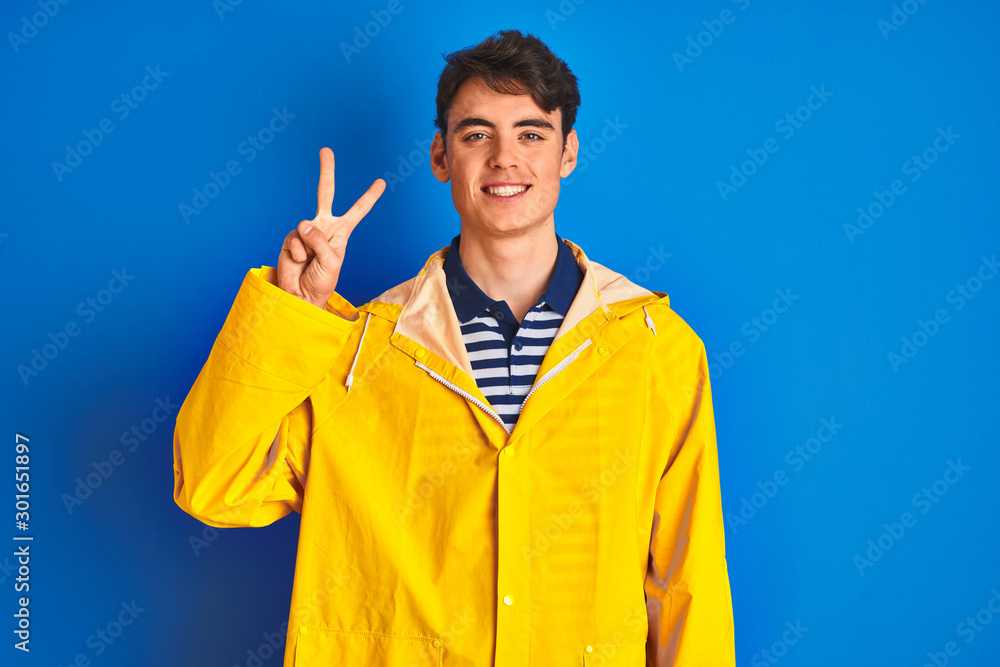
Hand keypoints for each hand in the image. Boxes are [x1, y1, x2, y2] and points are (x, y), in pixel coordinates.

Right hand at [274, 147, 384, 307]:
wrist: (300, 294)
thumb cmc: (321, 281)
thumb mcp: (331, 262)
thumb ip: (320, 240)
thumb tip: (304, 223)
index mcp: (341, 232)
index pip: (357, 211)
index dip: (368, 197)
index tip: (381, 182)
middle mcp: (324, 227)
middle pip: (325, 193)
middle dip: (326, 171)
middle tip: (326, 150)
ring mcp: (306, 230)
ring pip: (307, 227)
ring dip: (309, 249)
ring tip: (310, 263)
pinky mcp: (291, 237)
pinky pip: (294, 239)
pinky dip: (297, 253)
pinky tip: (299, 261)